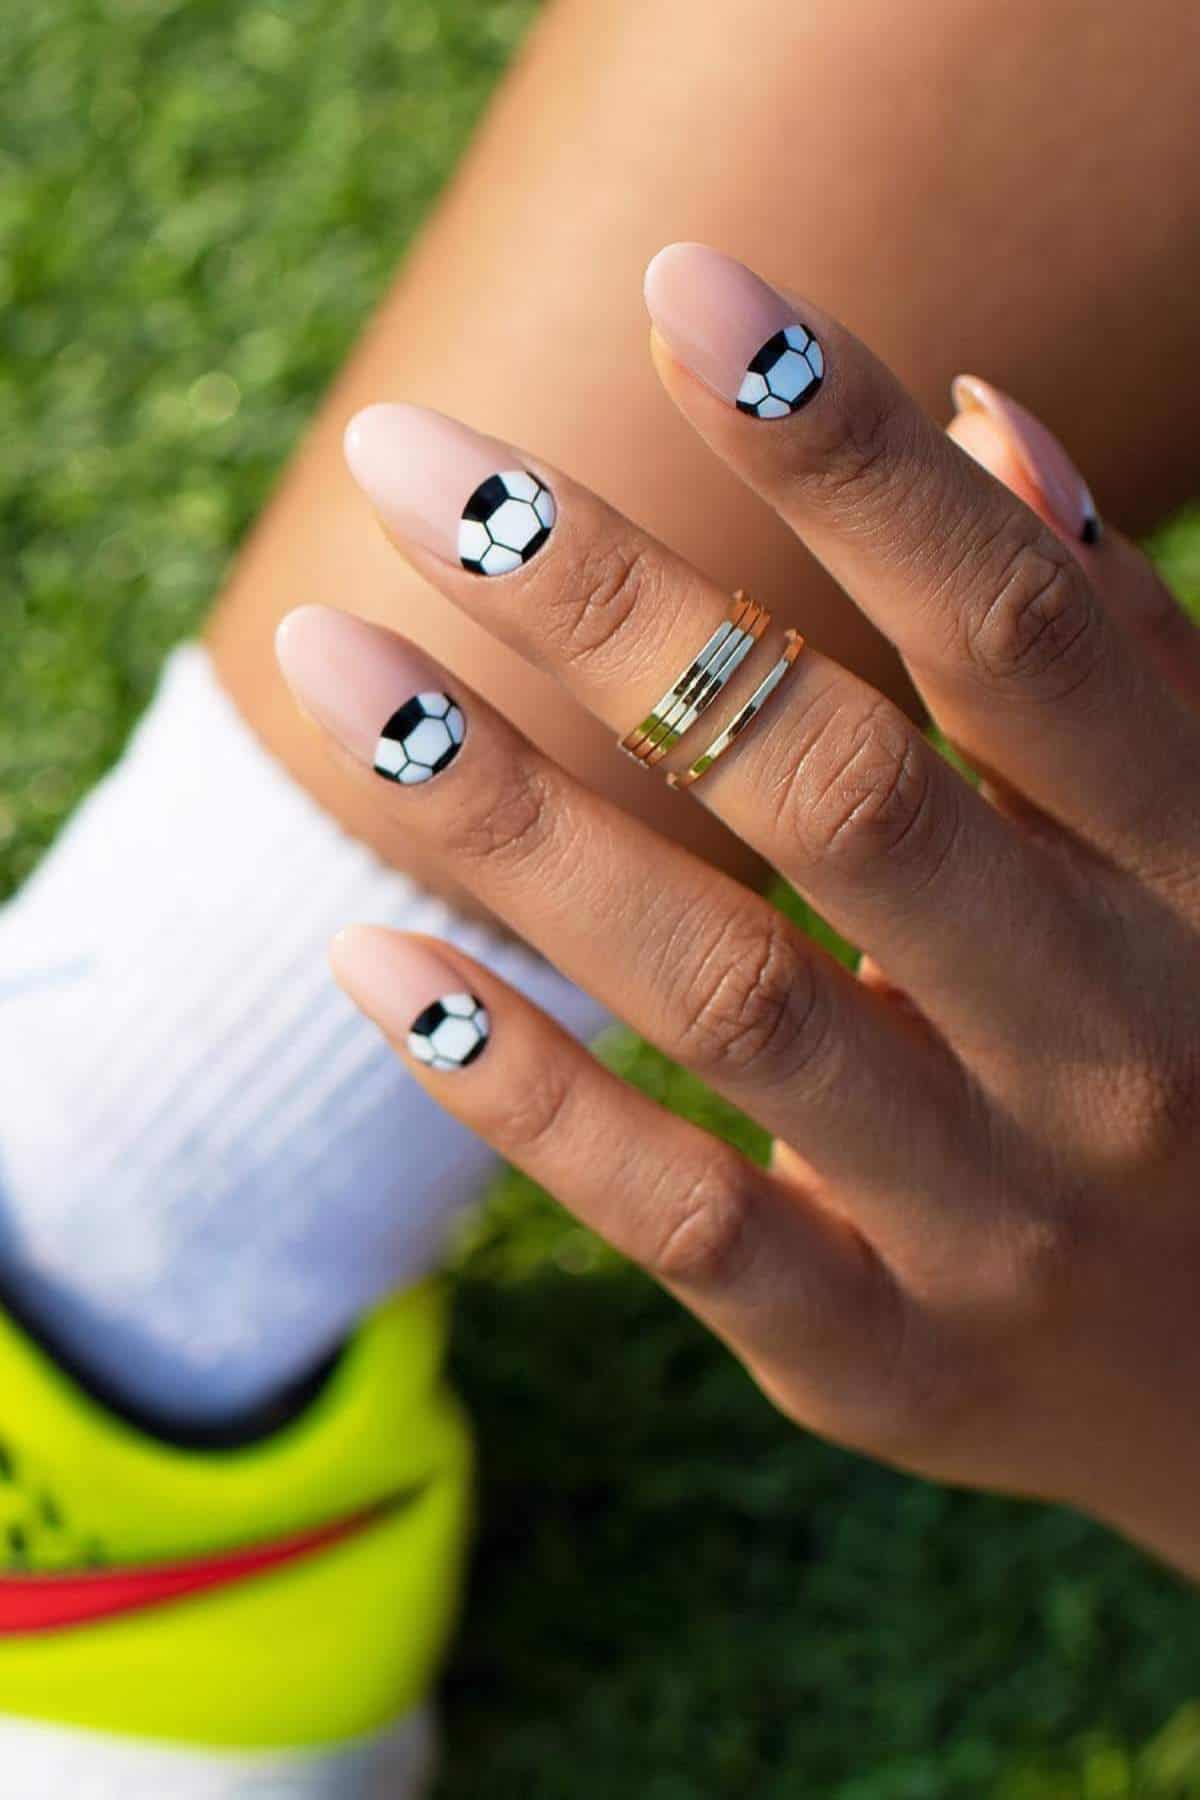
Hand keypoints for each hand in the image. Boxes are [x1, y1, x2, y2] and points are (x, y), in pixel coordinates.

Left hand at [276, 245, 1199, 1576]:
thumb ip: (1115, 653)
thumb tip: (985, 423)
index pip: (1017, 634)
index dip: (857, 455)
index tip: (692, 286)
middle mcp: (1109, 1041)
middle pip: (833, 789)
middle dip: (614, 605)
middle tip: (413, 457)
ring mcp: (992, 1216)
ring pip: (722, 994)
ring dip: (508, 819)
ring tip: (332, 660)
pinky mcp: (881, 1356)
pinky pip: (682, 1219)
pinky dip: (521, 1088)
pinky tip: (372, 953)